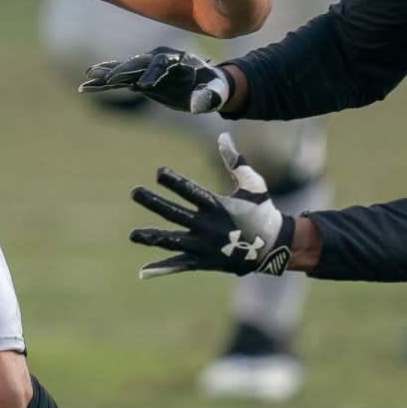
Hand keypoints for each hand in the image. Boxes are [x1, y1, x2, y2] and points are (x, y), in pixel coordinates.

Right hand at [79, 46, 231, 112]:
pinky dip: (104, 83)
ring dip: (106, 74)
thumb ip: (208, 98)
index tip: (144, 86)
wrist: (208, 83)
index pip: (161, 63)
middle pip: (138, 62)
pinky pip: (120, 80)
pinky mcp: (140, 79)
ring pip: (124, 70)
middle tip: (110, 79)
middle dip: (124, 70)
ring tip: (88, 77)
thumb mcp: (216, 92)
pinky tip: (87, 85)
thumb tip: (198, 106)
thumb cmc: (214, 87)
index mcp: (177, 58)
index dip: (153, 73)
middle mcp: (159, 59)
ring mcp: (147, 68)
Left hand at [129, 133, 294, 277]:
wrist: (274, 247)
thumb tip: (223, 136)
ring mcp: (204, 246)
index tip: (158, 172)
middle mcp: (208, 227)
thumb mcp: (253, 183)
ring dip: (152, 237)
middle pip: (175, 214)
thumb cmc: (262, 211)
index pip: (191, 191)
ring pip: (173, 242)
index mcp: (218, 206)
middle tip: (135, 192)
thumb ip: (236, 161)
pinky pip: (180, 265)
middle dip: (154, 202)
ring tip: (132, 235)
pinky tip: (143, 272)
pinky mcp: (204, 262)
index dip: (174, 182)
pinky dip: (162, 269)